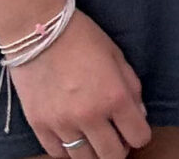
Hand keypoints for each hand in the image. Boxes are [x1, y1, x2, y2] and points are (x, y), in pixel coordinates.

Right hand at [9, 12, 149, 158]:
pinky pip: (57, 153)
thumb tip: (138, 115)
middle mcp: (89, 116)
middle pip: (111, 156)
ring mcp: (61, 124)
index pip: (138, 137)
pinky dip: (67, 150)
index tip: (134, 129)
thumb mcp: (117, 57)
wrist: (38, 31)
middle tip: (116, 138)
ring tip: (94, 138)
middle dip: (119, 150)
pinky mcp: (38, 125)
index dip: (140, 135)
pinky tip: (72, 136)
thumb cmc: (83, 38)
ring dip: (93, 152)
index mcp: (114, 97)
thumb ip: (131, 89)